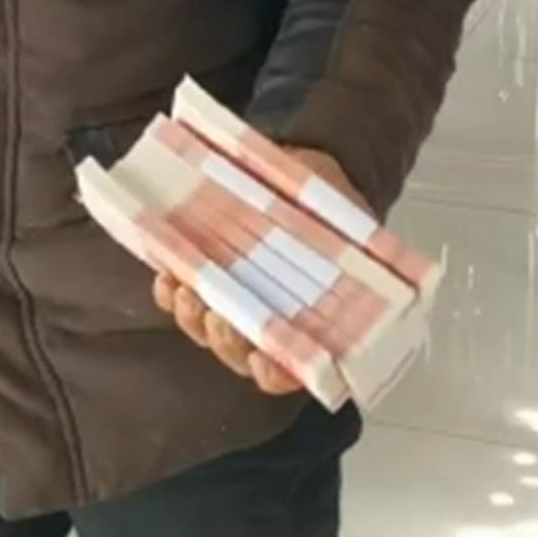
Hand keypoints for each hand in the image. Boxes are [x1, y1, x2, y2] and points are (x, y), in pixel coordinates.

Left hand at [152, 144, 352, 396]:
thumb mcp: (351, 219)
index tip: (261, 361)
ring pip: (205, 330)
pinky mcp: (204, 274)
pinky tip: (166, 274)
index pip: (293, 368)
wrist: (307, 163)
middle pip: (240, 353)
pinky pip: (179, 296)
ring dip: (192, 319)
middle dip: (225, 342)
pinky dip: (168, 292)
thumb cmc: (332, 202)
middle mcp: (267, 320)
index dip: (275, 374)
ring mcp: (232, 300)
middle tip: (219, 320)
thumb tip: (371, 245)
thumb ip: (355, 240)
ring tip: (186, 293)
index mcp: (311, 320)